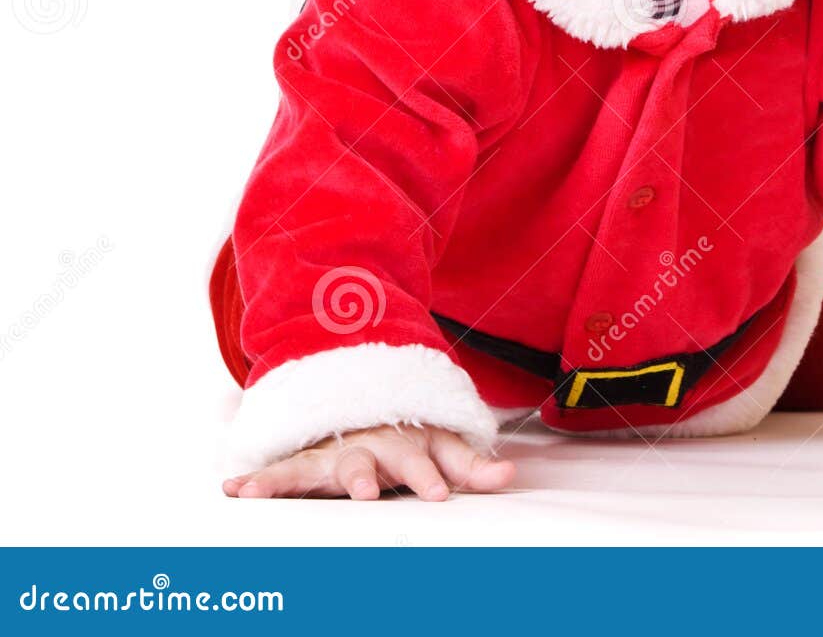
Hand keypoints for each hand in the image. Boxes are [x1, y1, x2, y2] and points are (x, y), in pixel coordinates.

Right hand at [221, 423, 515, 500]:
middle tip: (366, 493)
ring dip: (300, 478)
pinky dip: (258, 481)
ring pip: (320, 466)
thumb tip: (510, 474)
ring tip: (277, 491)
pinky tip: (234, 491)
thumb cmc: (411, 438)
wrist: (369, 405)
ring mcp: (336, 454)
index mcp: (408, 443)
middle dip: (368, 476)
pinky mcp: (307, 465)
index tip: (437, 494)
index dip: (430, 475)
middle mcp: (371, 445)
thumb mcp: (445, 448)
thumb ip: (473, 466)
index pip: (422, 459)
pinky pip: (280, 474)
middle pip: (370, 461)